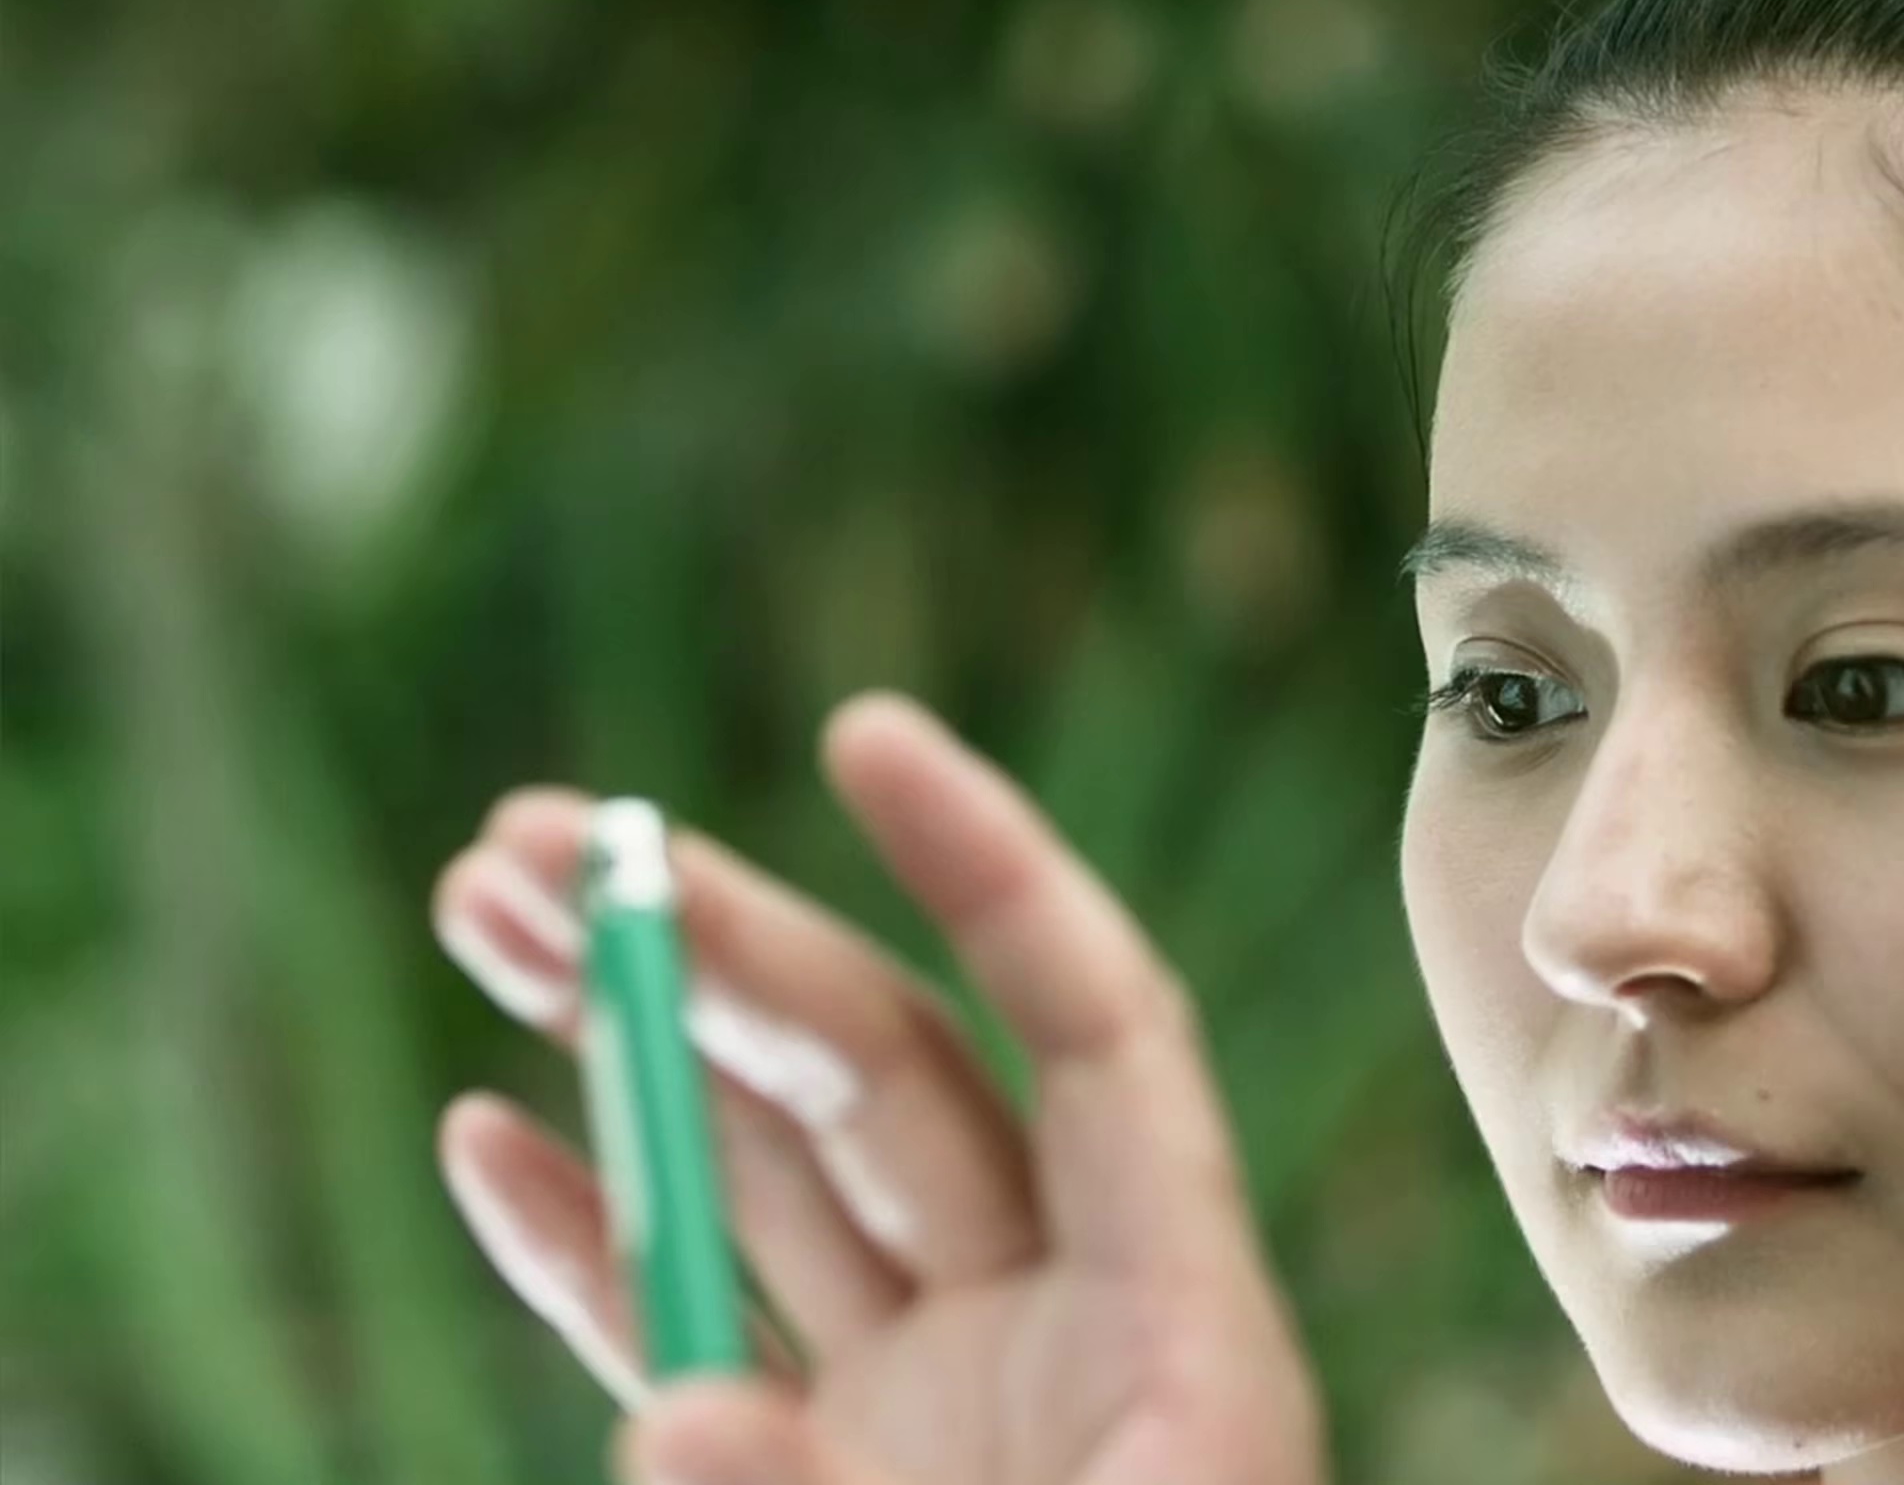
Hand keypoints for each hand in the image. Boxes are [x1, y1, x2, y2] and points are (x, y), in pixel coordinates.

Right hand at [428, 692, 1326, 1484]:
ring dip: (634, 1044)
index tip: (866, 729)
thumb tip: (671, 1409)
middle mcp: (1060, 1330)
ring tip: (487, 905)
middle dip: (727, 945)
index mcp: (1180, 1321)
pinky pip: (699, 1333)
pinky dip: (596, 1244)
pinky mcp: (829, 1477)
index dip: (994, 871)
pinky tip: (491, 1136)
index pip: (1101, 1026)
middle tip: (553, 835)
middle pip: (894, 1074)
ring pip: (775, 1177)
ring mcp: (937, 1404)